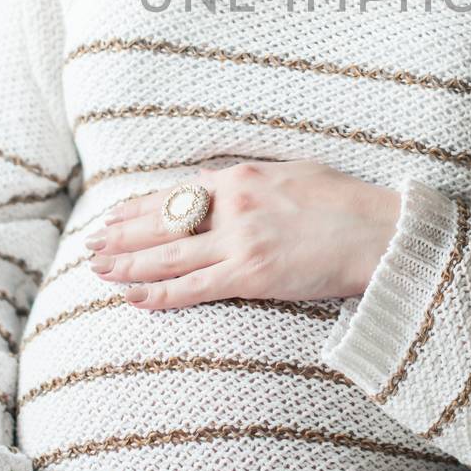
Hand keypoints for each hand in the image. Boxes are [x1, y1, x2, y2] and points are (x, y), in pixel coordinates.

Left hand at [85, 160, 400, 311]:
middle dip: (121, 235)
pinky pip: (194, 288)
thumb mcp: (292, 173)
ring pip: (168, 255)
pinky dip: (159, 295)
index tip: (113, 215)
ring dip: (127, 263)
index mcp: (243, 176)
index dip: (139, 207)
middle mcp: (234, 205)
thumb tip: (213, 182)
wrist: (380, 233)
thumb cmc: (345, 202)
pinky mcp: (252, 276)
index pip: (176, 193)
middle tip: (91, 244)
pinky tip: (134, 298)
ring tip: (97, 269)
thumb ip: (249, 179)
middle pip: (163, 222)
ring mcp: (241, 241)